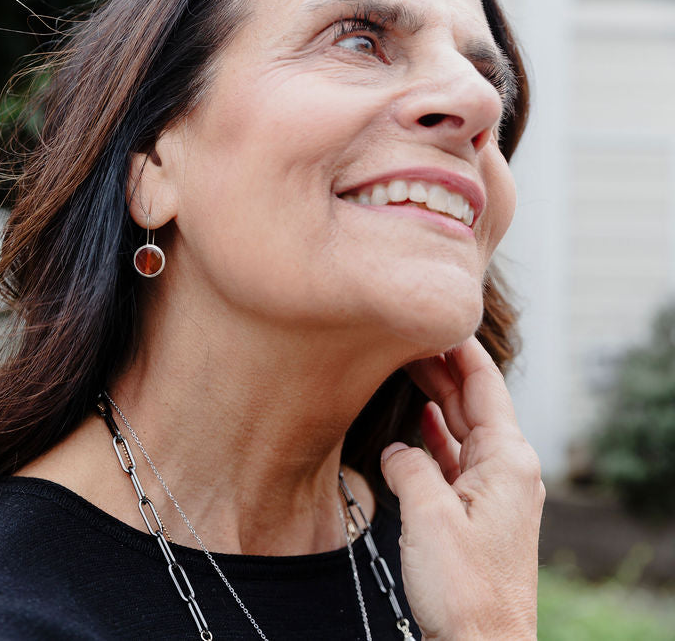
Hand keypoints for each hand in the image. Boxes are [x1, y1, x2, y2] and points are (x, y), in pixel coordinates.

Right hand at [381, 336, 543, 639]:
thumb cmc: (463, 588)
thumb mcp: (429, 516)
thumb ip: (410, 467)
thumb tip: (396, 448)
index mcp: (508, 461)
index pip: (485, 385)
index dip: (459, 348)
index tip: (433, 315)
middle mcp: (507, 470)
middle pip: (474, 403)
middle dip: (442, 366)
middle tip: (407, 332)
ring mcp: (493, 492)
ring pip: (463, 429)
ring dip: (438, 398)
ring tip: (408, 365)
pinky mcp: (477, 513)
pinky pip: (456, 460)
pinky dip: (436, 437)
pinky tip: (419, 423)